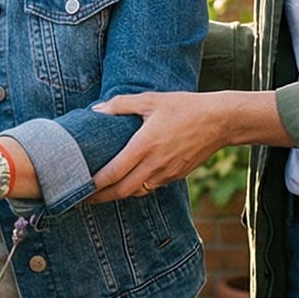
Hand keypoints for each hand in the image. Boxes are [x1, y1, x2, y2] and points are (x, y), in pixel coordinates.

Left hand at [89, 91, 259, 202]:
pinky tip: (125, 183)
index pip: (114, 173)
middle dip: (99, 197)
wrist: (220, 121)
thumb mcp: (151, 100)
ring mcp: (167, 173)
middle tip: (81, 197)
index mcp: (145, 145)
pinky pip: (150, 188)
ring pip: (136, 192)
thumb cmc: (185, 107)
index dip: (94, 184)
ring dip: (117, 194)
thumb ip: (121, 105)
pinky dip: (134, 189)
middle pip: (121, 191)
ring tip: (99, 193)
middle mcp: (155, 164)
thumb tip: (97, 110)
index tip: (78, 187)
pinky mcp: (176, 176)